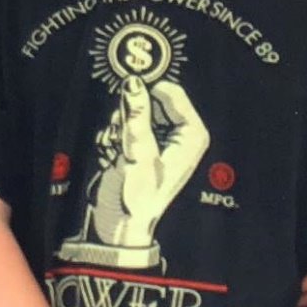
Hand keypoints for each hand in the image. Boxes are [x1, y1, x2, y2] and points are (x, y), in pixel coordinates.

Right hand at [90, 77, 209, 247]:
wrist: (119, 223)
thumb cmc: (137, 196)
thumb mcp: (137, 153)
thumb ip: (136, 116)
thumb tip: (134, 83)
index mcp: (192, 136)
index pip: (172, 93)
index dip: (148, 94)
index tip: (127, 102)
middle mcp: (181, 134)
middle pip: (153, 99)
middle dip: (132, 112)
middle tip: (121, 132)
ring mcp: (162, 138)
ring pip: (138, 109)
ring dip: (122, 122)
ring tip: (118, 145)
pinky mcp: (145, 144)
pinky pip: (129, 122)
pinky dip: (118, 130)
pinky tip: (114, 149)